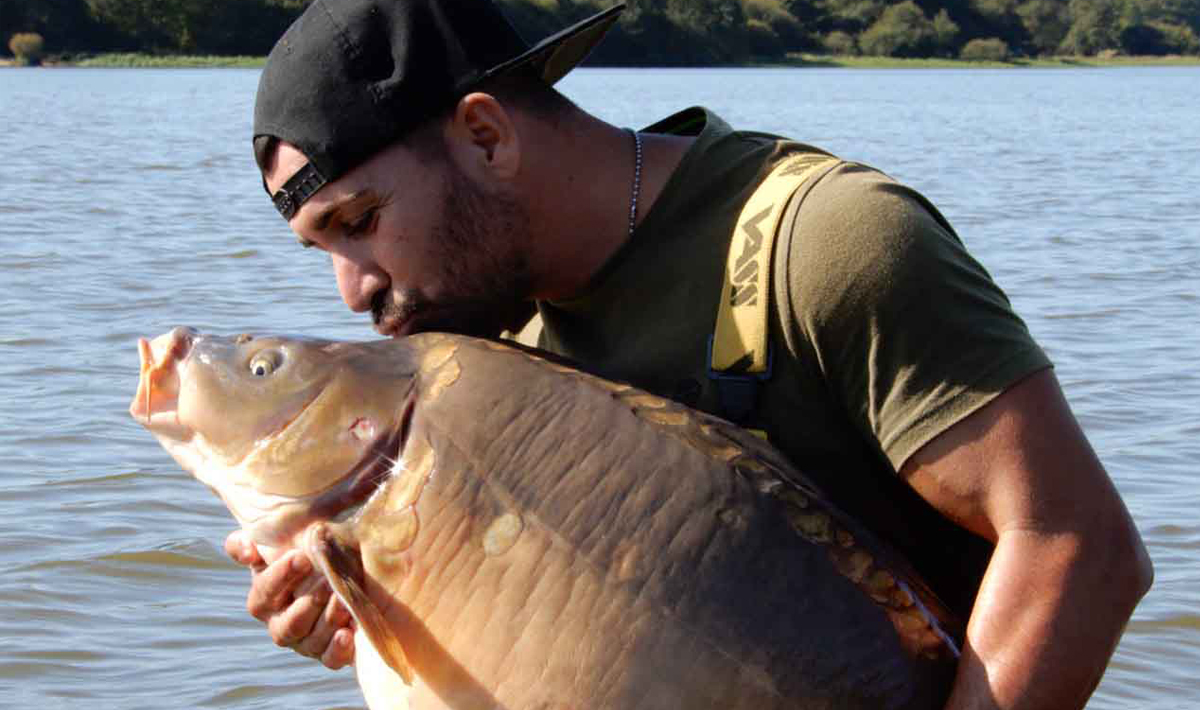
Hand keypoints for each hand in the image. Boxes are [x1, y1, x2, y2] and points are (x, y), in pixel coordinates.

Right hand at [225, 529, 356, 669]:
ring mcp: (306, 643)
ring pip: (312, 640)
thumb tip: (247, 549)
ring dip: (328, 621)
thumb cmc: (301, 559)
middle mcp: (281, 626)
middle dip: (308, 603)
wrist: (340, 576)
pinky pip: (331, 659)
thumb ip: (246, 543)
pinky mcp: (329, 653)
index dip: (280, 576)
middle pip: (289, 624)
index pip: (264, 592)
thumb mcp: (274, 547)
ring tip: (343, 600)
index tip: (301, 557)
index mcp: (264, 601)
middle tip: (327, 582)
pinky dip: (338, 649)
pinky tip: (347, 634)